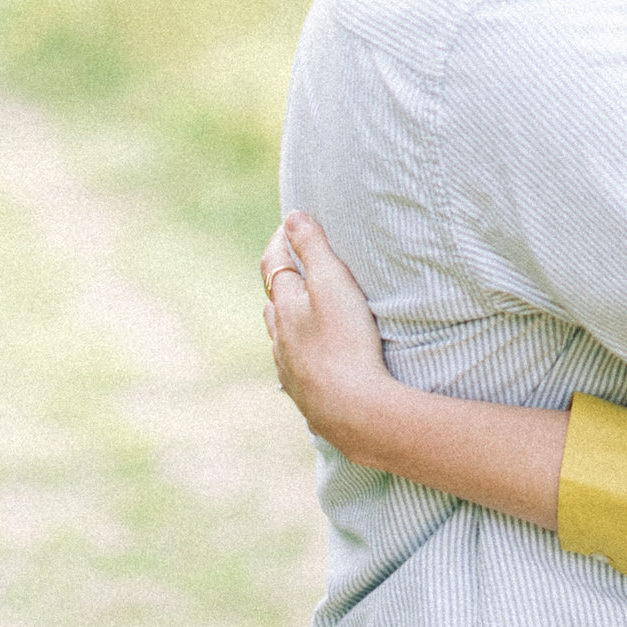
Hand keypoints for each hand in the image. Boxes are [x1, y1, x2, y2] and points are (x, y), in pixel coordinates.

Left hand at [262, 212, 392, 449]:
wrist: (353, 410)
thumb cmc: (346, 342)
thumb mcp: (333, 284)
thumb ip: (313, 248)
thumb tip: (291, 216)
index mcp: (285, 307)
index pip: (273, 264)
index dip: (280, 241)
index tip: (291, 226)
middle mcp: (279, 338)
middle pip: (274, 302)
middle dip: (285, 282)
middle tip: (301, 268)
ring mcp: (290, 369)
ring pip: (282, 339)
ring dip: (290, 322)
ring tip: (306, 314)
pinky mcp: (306, 396)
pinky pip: (296, 370)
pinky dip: (300, 357)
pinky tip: (310, 363)